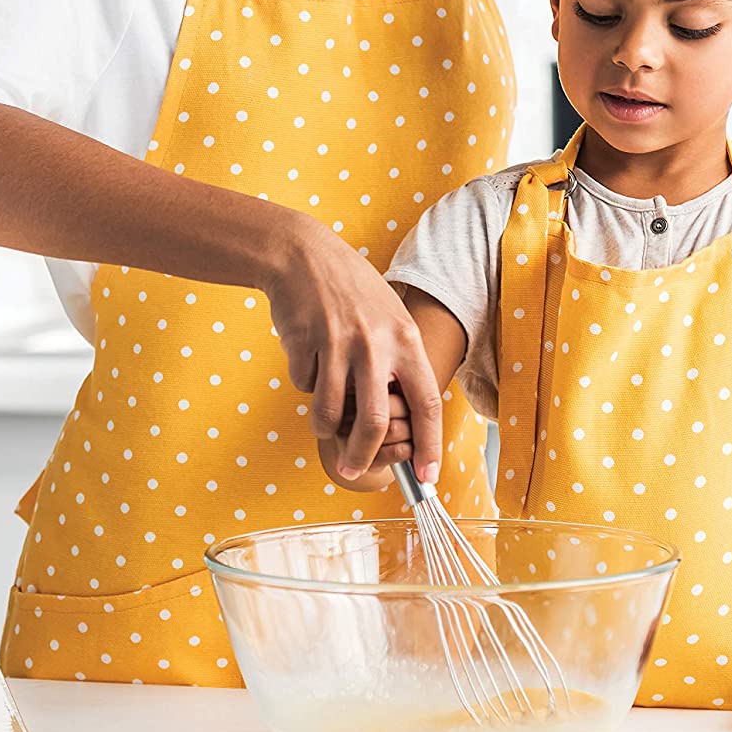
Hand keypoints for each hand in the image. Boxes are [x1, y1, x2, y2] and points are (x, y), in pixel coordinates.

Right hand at [264, 216, 441, 484]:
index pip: (427, 404)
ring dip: (325, 427)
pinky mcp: (303, 343)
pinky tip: (308, 359)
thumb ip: (399, 361)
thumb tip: (404, 421)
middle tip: (352, 470)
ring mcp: (337, 343)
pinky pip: (305, 385)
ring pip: (331, 413)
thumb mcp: (389, 316)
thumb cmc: (351, 289)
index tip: (426, 477)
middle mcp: (374, 344)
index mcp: (405, 339)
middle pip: (375, 423)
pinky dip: (306, 385)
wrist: (302, 254)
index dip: (430, 446)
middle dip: (363, 457)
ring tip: (323, 422)